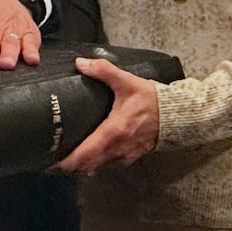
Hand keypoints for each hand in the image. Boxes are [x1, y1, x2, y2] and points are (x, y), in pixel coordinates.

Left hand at [54, 57, 159, 175]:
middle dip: (71, 166)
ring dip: (83, 166)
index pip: (86, 154)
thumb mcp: (126, 81)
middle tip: (54, 161)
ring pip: (98, 167)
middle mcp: (118, 148)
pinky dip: (97, 163)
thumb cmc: (152, 100)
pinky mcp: (132, 156)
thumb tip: (80, 63)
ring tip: (67, 159)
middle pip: (88, 166)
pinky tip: (90, 155)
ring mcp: (126, 155)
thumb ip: (103, 70)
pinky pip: (110, 164)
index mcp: (114, 131)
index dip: (68, 161)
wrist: (177, 114)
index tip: (53, 163)